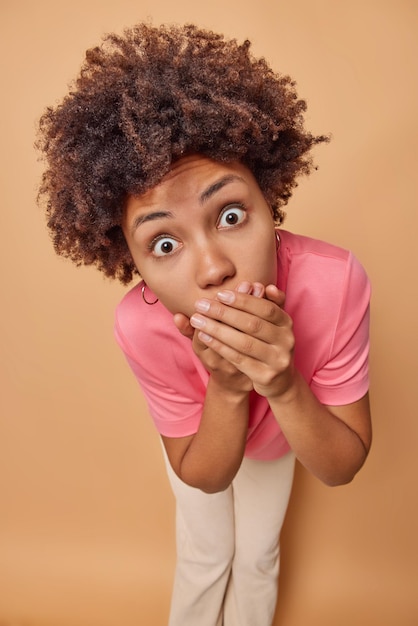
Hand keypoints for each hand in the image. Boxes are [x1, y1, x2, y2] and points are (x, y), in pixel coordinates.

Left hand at [187, 283, 294, 398]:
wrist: (279, 380)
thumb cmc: (269, 345)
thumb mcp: (271, 324)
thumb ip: (266, 304)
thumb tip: (265, 286)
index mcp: (286, 323)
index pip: (265, 308)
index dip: (243, 300)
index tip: (220, 294)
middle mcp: (286, 341)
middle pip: (252, 324)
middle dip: (224, 313)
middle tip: (201, 305)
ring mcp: (277, 360)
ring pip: (243, 342)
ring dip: (217, 329)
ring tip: (197, 320)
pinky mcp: (265, 376)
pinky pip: (238, 359)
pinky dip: (219, 346)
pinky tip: (204, 337)